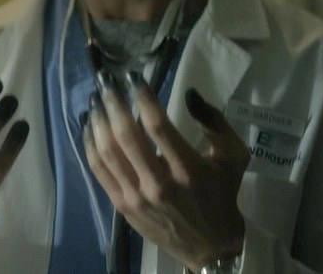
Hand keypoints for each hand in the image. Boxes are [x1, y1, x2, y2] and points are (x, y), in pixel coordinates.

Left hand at [82, 70, 248, 271]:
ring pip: (107, 152)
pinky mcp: (122, 205)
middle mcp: (159, 184)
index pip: (157, 125)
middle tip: (105, 80)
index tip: (133, 77)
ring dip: (98, 120)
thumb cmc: (223, 194)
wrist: (210, 246)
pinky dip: (89, 144)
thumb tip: (189, 93)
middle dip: (112, 102)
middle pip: (126, 136)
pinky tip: (88, 125)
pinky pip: (99, 170)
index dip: (142, 97)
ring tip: (95, 99)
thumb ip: (214, 121)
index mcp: (188, 170)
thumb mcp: (233, 156)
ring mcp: (137, 197)